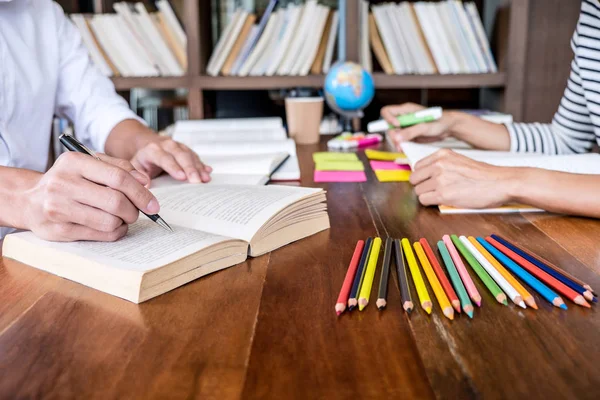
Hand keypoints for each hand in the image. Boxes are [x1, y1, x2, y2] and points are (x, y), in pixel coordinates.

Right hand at [23, 152, 159, 241]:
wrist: (28, 199)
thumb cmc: (68, 179)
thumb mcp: (90, 164)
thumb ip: (120, 167)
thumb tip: (146, 181)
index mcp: (74, 162)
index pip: (118, 178)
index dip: (141, 193)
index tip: (153, 204)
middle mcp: (63, 184)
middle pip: (116, 202)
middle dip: (134, 210)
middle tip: (137, 212)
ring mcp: (58, 209)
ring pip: (110, 222)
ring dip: (124, 222)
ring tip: (121, 217)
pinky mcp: (59, 230)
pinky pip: (101, 235)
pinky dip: (114, 232)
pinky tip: (111, 225)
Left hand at [131, 138, 211, 182]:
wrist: (148, 145)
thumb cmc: (143, 160)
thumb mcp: (135, 166)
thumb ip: (138, 175)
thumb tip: (146, 185)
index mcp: (153, 149)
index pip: (164, 158)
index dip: (173, 167)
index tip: (181, 177)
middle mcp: (167, 145)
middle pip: (181, 155)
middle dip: (190, 168)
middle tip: (197, 181)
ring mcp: (179, 147)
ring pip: (190, 155)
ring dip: (199, 168)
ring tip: (205, 179)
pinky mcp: (187, 151)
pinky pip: (196, 157)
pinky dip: (202, 166)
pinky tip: (208, 172)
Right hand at [380, 103, 454, 148]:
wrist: (448, 128)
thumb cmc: (439, 122)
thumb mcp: (424, 127)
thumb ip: (410, 132)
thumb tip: (396, 138)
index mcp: (405, 110)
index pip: (387, 111)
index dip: (388, 119)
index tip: (398, 126)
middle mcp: (403, 118)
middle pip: (388, 126)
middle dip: (393, 135)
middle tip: (400, 143)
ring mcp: (405, 127)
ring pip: (393, 135)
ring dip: (396, 143)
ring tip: (403, 147)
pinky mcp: (408, 135)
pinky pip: (400, 141)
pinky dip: (401, 146)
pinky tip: (406, 148)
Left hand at [409, 149, 516, 208]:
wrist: (501, 182)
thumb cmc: (483, 175)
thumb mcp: (459, 160)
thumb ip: (441, 165)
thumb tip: (424, 175)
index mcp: (442, 154)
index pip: (417, 167)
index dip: (422, 177)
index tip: (430, 181)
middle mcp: (438, 165)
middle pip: (414, 179)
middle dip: (422, 186)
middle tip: (435, 190)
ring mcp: (440, 179)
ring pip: (418, 191)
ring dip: (428, 196)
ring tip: (443, 195)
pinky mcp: (443, 194)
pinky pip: (424, 200)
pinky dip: (431, 203)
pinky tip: (444, 200)